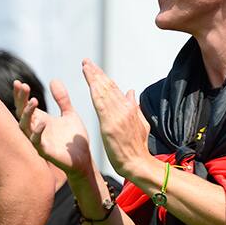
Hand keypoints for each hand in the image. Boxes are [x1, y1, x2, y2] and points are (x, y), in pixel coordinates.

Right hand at [14, 79, 92, 177]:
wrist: (83, 159)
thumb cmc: (73, 139)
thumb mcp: (69, 114)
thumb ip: (62, 99)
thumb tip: (53, 80)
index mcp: (40, 120)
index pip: (25, 105)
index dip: (20, 95)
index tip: (19, 82)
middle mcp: (36, 130)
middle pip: (21, 113)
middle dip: (21, 100)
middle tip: (23, 86)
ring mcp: (38, 141)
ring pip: (24, 127)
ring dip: (27, 114)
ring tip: (34, 101)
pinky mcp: (45, 152)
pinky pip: (36, 142)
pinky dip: (37, 132)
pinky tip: (43, 122)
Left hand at [82, 59, 151, 178]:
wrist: (137, 163)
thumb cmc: (137, 148)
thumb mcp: (140, 124)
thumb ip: (134, 107)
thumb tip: (131, 91)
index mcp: (129, 109)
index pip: (114, 89)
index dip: (103, 77)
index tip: (94, 68)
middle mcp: (124, 109)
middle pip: (108, 87)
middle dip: (96, 73)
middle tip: (86, 61)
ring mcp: (118, 116)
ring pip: (104, 92)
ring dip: (94, 78)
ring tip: (85, 66)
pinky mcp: (111, 124)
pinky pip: (102, 105)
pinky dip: (96, 92)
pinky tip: (91, 83)